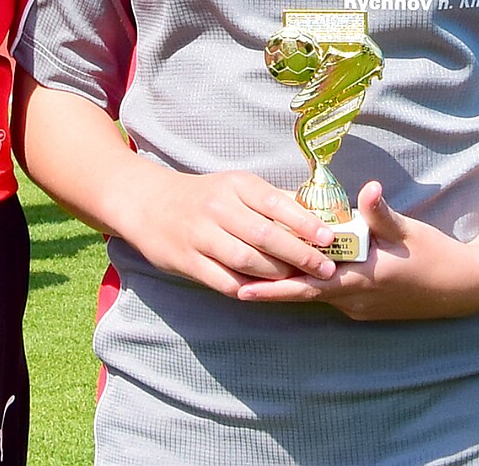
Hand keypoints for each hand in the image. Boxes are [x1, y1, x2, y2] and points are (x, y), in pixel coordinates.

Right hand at [115, 168, 339, 297]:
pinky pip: (223, 281)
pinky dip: (248, 289)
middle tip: (325, 269)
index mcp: (236, 185)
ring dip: (277, 274)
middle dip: (299, 255)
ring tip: (300, 281)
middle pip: (265, 236)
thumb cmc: (205, 196)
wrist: (149, 204)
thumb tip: (317, 213)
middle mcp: (219, 208)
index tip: (329, 238)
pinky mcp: (187, 261)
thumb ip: (273, 200)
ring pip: (246, 261)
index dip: (305, 223)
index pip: (276, 204)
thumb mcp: (236, 186)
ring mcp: (201, 236)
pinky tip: (267, 292)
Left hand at [235, 182, 478, 320]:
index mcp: (361, 279)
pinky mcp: (368, 308)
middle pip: (303, 294)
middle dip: (271, 289)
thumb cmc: (436, 255)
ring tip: (257, 276)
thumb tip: (368, 188)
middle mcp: (355, 299)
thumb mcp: (408, 230)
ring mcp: (361, 307)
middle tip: (233, 285)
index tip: (241, 287)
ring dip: (291, 286)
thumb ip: (381, 212)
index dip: (273, 287)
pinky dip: (313, 287)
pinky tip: (301, 273)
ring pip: (317, 296)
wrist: (463, 288)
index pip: (307, 286)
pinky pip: (333, 297)